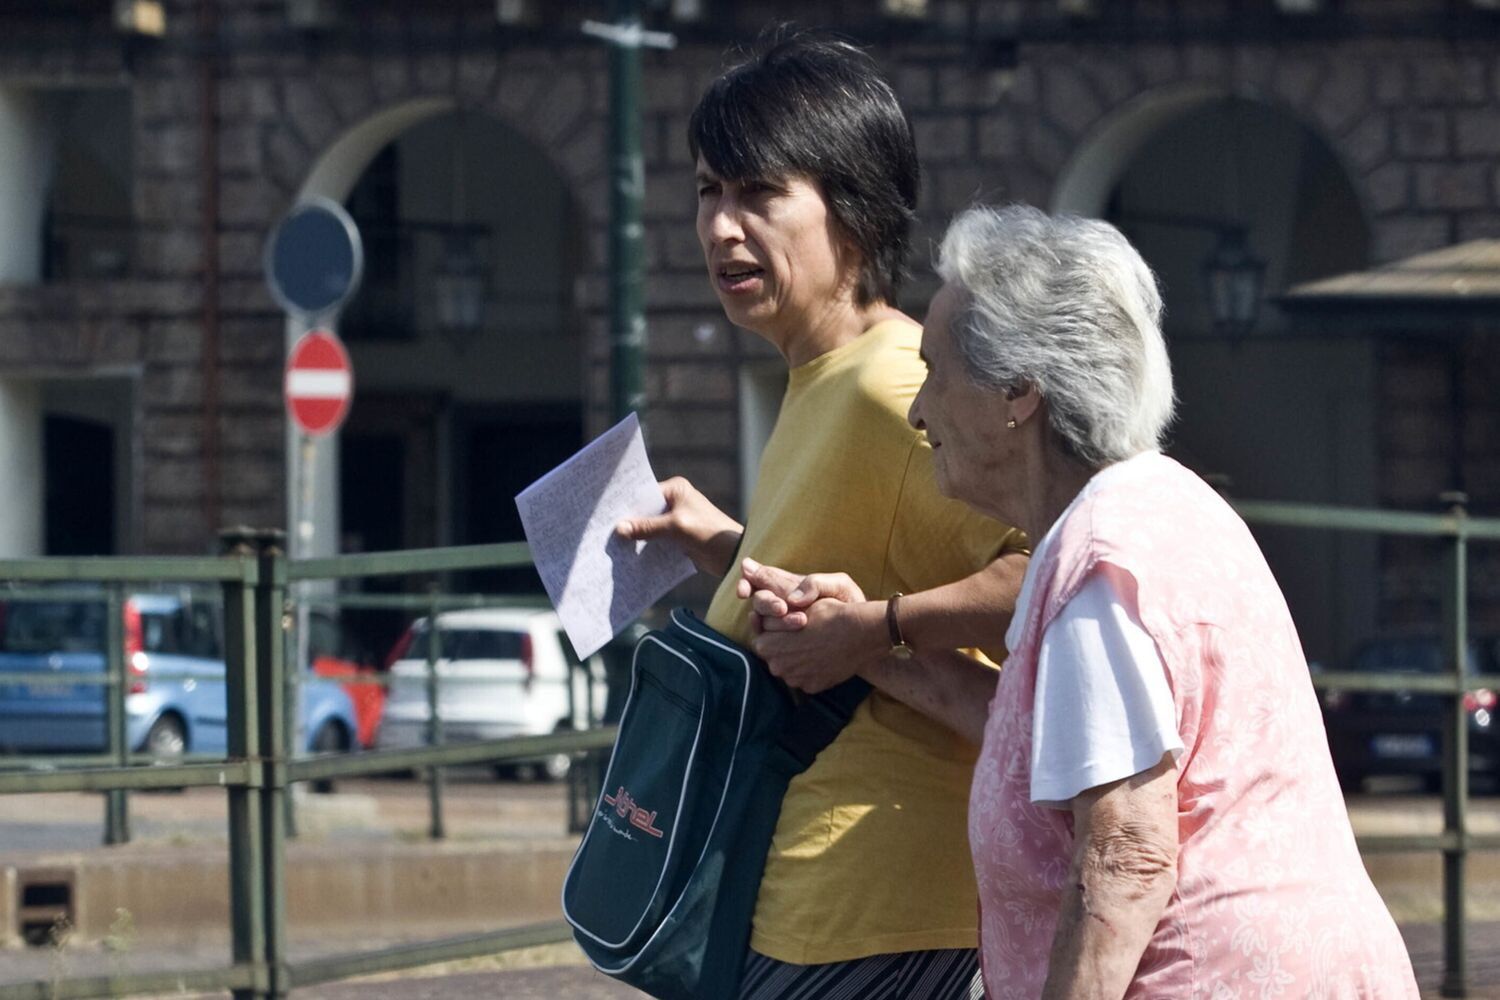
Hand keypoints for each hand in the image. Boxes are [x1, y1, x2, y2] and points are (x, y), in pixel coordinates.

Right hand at [615, 477, 742, 576]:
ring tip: (613, 546)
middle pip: (645, 512)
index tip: (606, 514)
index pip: (644, 495)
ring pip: (649, 527)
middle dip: (629, 523)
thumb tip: (619, 529)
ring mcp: (675, 520)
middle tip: (605, 532)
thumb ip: (648, 528)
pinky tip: (630, 555)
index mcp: (676, 490)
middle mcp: (675, 501)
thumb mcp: (676, 528)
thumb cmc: (709, 534)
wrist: (733, 556)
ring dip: (636, 537)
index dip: (627, 505)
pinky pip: (656, 540)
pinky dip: (646, 546)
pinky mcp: (677, 537)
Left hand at [737, 559, 882, 692]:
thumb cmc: (830, 613)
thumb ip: (772, 610)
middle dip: (783, 643)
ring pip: (790, 666)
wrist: (862, 633)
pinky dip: (811, 668)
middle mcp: (778, 667)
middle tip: (801, 630)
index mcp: (767, 646)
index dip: (774, 628)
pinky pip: (805, 677)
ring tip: (813, 641)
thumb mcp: (798, 603)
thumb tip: (756, 614)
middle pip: (774, 654)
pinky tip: (823, 654)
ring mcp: (796, 679)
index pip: (762, 637)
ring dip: (796, 656)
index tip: (788, 620)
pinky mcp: (812, 687)